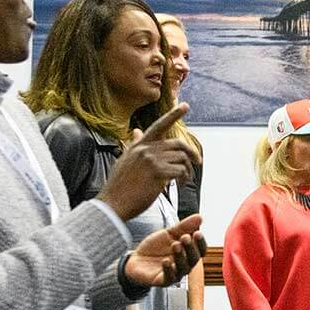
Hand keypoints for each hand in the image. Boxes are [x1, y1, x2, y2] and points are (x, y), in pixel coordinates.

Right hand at [97, 103, 199, 220]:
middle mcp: (145, 149)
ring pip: (181, 158)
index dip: (174, 114)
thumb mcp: (124, 160)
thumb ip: (134, 145)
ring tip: (184, 180)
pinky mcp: (157, 173)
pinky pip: (180, 171)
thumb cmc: (119, 186)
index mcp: (139, 145)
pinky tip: (179, 184)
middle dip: (191, 152)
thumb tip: (138, 132)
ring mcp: (151, 160)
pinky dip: (184, 178)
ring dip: (187, 170)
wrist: (112, 203)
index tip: (186, 106)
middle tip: (197, 161)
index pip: (159, 125)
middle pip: (177, 144)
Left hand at [123, 214, 207, 286]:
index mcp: (188, 253)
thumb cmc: (155, 248)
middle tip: (185, 237)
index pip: (200, 250)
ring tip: (175, 245)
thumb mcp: (169, 233)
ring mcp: (174, 274)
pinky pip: (168, 278)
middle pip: (193, 259)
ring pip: (183, 268)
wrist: (136, 259)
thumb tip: (199, 217)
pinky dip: (168, 269)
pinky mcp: (162, 280)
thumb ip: (184, 226)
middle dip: (191, 248)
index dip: (200, 242)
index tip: (197, 233)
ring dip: (180, 257)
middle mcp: (184, 265)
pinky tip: (166, 261)